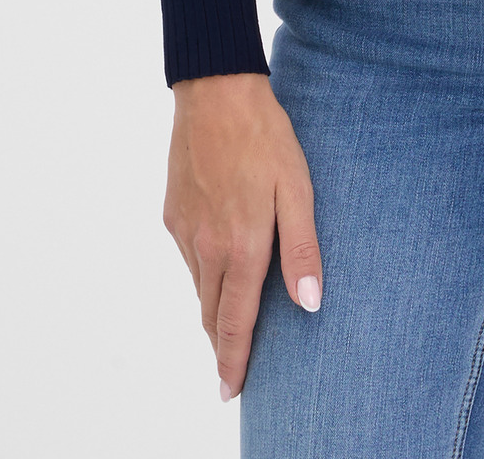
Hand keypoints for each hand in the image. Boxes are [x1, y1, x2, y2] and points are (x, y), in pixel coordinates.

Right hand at [163, 72, 322, 401]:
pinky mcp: (172, 212)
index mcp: (241, 246)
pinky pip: (188, 257)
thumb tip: (310, 302)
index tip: (230, 392)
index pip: (235, 322)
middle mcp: (206, 246)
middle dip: (222, 344)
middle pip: (211, 313)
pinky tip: (219, 262)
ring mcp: (185, 230)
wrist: (215, 92)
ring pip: (198, 286)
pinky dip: (202, 272)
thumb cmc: (265, 137)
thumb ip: (303, 248)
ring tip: (230, 320)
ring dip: (213, 307)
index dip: (233, 361)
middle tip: (233, 369)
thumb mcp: (298, 188)